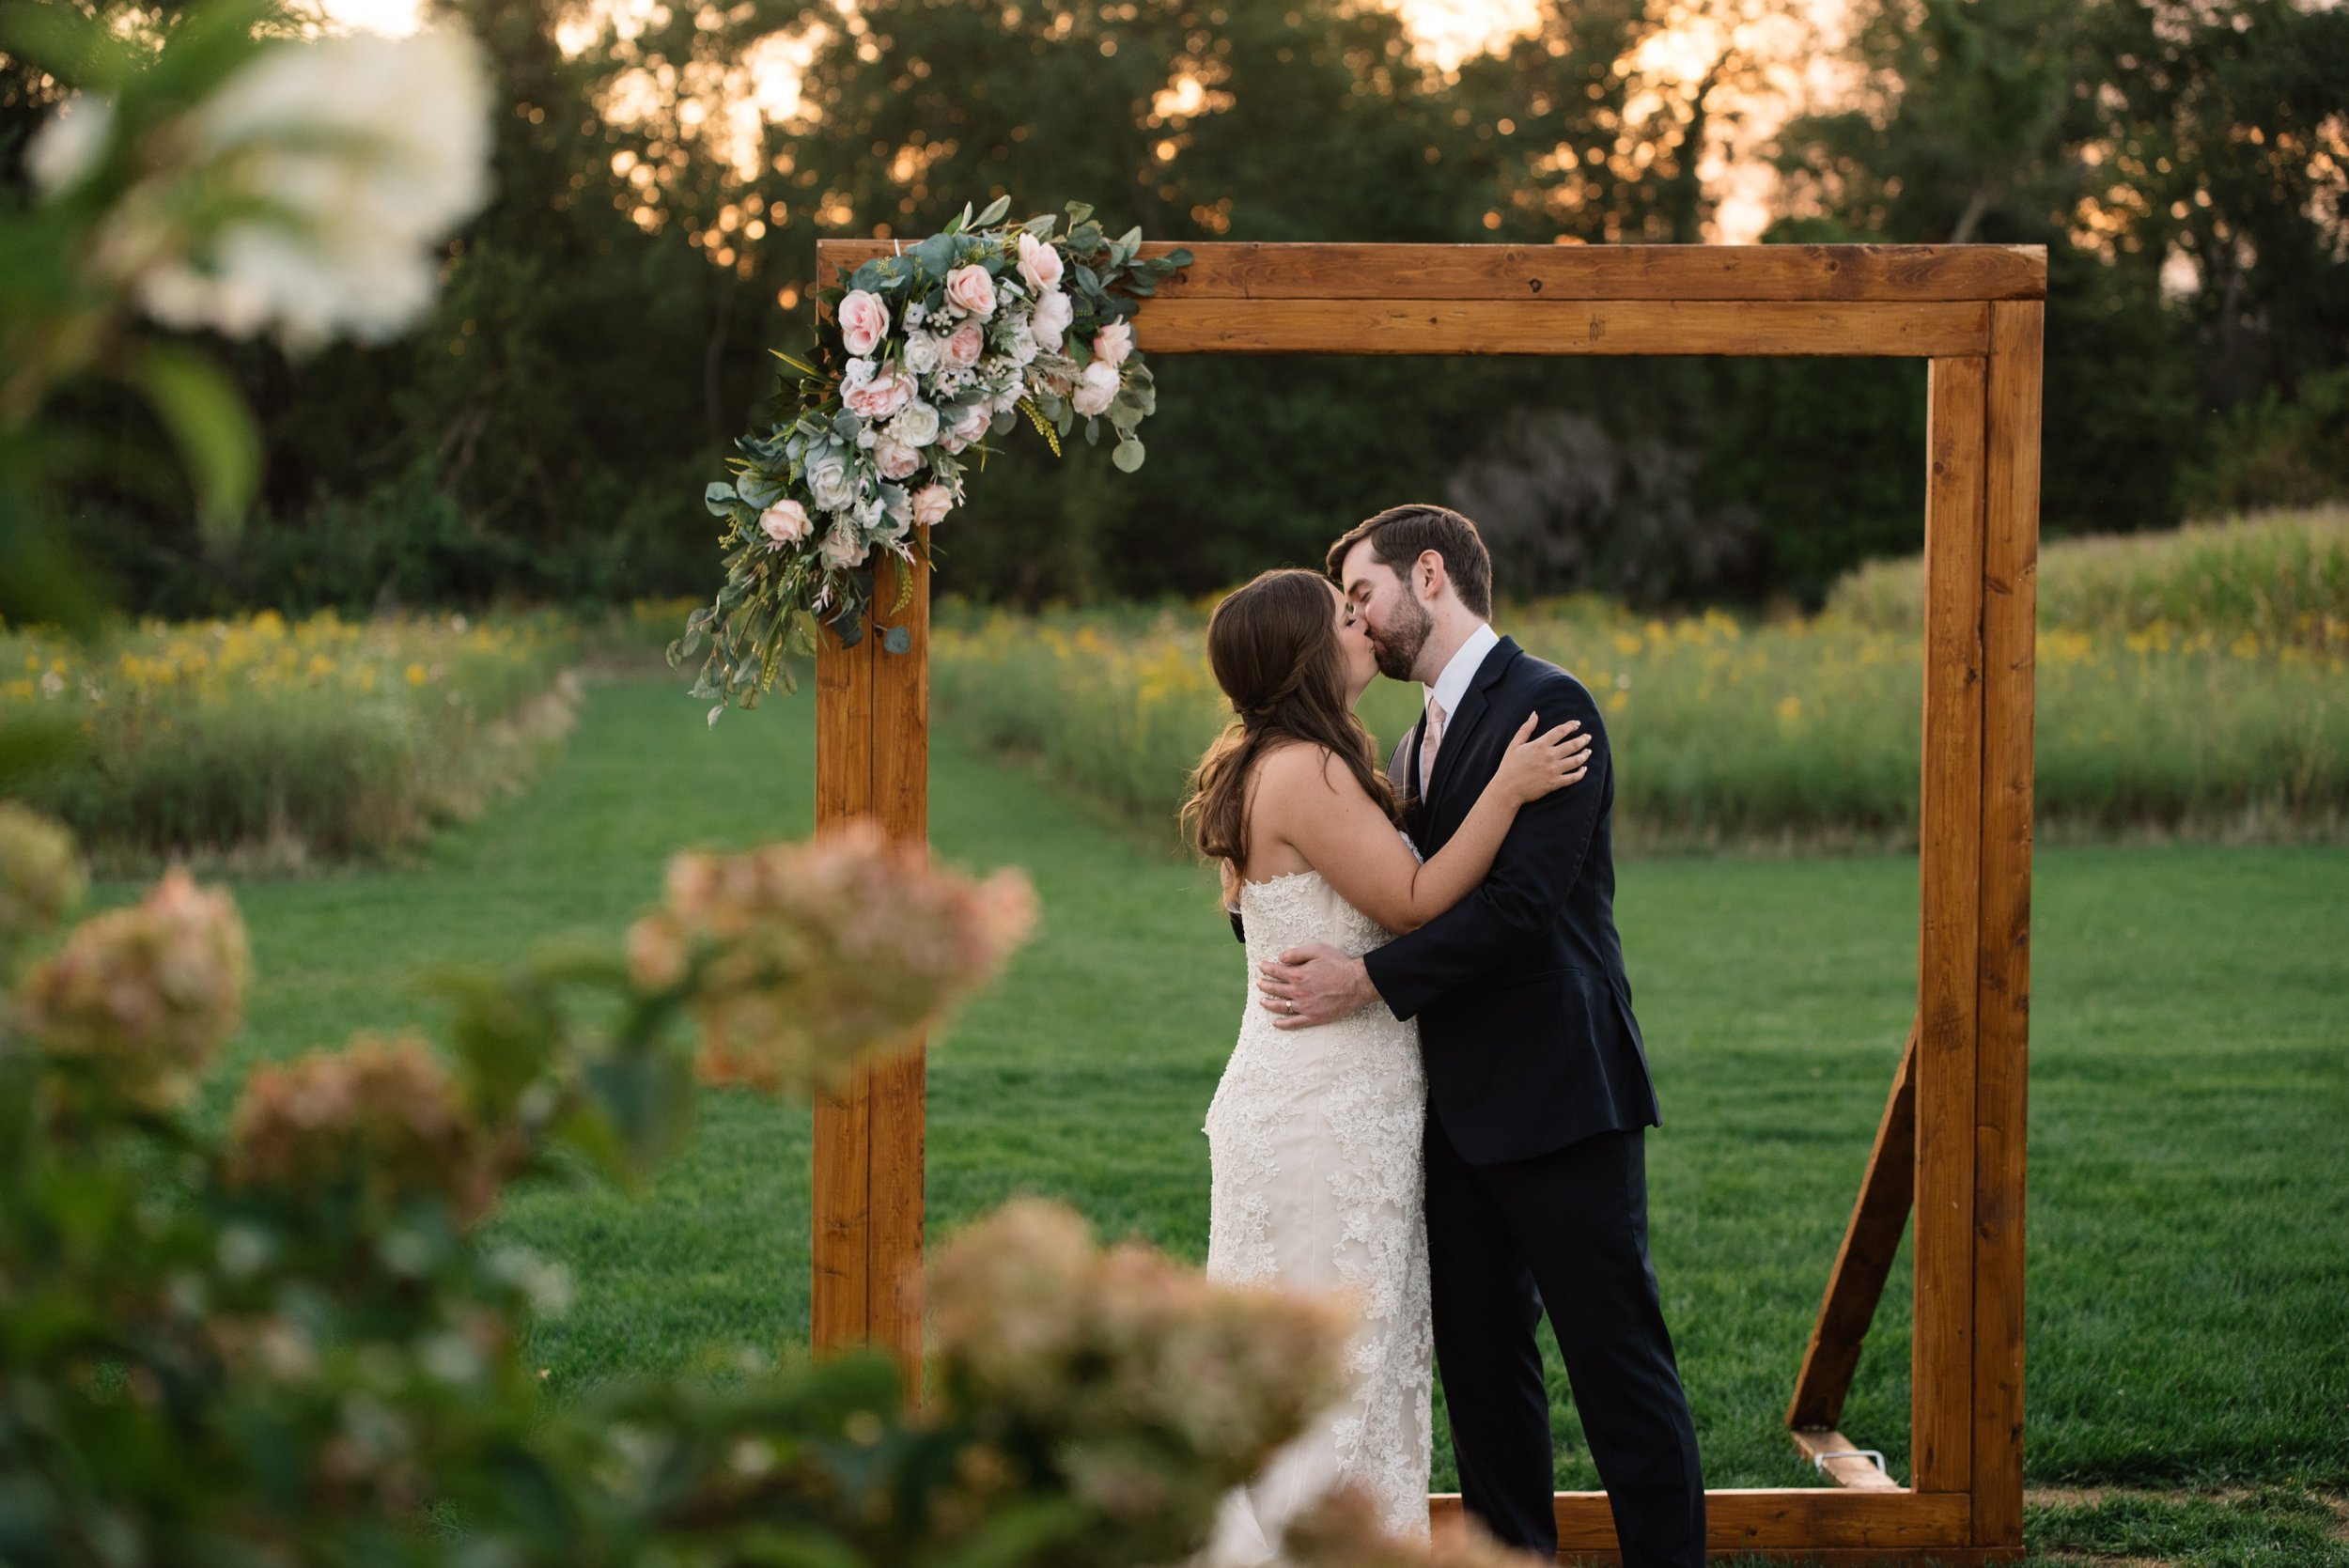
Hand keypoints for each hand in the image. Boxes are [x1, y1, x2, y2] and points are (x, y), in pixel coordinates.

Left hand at [1255, 942, 1377, 1028]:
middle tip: (1259, 982)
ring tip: (1261, 1001)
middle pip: (1275, 989)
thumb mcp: (1317, 950)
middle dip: (1264, 985)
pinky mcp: (1313, 1017)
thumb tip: (1279, 958)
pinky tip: (1276, 1023)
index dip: (1266, 968)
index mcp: (1298, 975)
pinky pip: (1294, 1023)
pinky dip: (1283, 1024)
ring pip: (1280, 1006)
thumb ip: (1296, 953)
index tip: (1261, 966)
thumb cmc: (1339, 964)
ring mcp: (1304, 1006)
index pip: (1275, 971)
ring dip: (1268, 1003)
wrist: (1357, 983)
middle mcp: (1298, 991)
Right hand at [1494, 710, 1590, 804]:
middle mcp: (1549, 756)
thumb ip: (1526, 729)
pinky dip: (1581, 773)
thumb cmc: (1509, 766)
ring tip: (1588, 751)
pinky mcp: (1555, 783)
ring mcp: (1554, 770)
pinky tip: (1584, 769)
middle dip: (1583, 739)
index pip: (1560, 731)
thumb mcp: (1514, 744)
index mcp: (1540, 745)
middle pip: (1572, 745)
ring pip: (1576, 760)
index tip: (1577, 724)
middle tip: (1588, 737)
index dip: (1570, 726)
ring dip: (1585, 755)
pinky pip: (1573, 778)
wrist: (1507, 789)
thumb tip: (1534, 714)